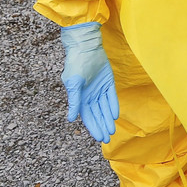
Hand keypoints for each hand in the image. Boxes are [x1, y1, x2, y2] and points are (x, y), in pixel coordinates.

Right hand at [59, 22, 118, 143]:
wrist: (85, 47)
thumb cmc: (76, 64)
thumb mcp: (74, 84)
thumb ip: (74, 101)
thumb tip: (71, 119)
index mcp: (80, 97)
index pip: (88, 116)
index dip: (93, 127)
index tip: (99, 138)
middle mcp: (89, 95)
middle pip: (97, 114)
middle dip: (101, 126)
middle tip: (107, 139)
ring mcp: (99, 89)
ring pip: (104, 107)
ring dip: (108, 119)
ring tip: (112, 131)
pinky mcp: (107, 81)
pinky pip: (111, 96)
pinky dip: (113, 105)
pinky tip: (115, 115)